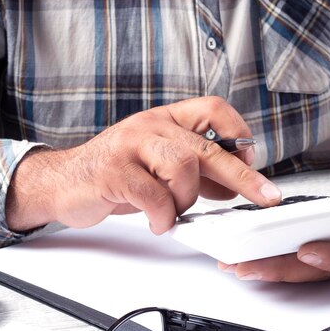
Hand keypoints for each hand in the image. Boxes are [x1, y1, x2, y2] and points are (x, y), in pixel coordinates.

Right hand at [6, 96, 281, 233]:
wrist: (64, 181)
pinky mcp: (114, 171)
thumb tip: (233, 186)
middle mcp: (151, 126)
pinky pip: (154, 196)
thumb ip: (196, 172)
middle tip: (266, 196)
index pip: (213, 109)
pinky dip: (163, 216)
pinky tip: (157, 221)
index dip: (238, 132)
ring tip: (173, 210)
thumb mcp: (160, 166)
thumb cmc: (117, 174)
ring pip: (184, 167)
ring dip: (186, 199)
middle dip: (243, 176)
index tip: (251, 158)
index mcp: (166, 120)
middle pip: (208, 147)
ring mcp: (131, 145)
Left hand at [220, 148, 329, 281]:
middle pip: (324, 268)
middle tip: (250, 266)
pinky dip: (277, 253)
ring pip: (308, 266)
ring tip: (239, 264)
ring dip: (273, 267)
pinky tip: (251, 251)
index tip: (307, 251)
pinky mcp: (329, 238)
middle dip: (285, 269)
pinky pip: (302, 252)